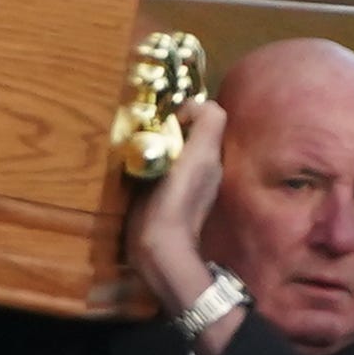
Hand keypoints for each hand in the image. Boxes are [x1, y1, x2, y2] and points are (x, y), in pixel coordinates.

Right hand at [125, 115, 230, 333]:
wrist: (160, 249)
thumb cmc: (175, 202)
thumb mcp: (197, 157)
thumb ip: (206, 125)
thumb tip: (194, 105)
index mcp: (210, 154)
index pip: (209, 114)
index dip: (190, 109)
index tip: (167, 120)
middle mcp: (206, 167)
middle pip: (194, 131)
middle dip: (174, 126)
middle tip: (150, 134)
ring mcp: (190, 184)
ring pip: (180, 149)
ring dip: (163, 145)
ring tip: (143, 151)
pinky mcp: (172, 198)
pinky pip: (168, 168)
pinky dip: (158, 164)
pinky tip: (143, 174)